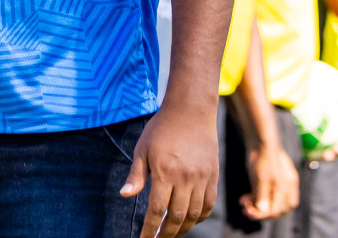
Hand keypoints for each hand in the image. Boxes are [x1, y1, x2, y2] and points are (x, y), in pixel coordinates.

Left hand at [121, 102, 217, 237]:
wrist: (191, 111)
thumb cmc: (161, 128)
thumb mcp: (142, 148)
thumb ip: (136, 174)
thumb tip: (125, 195)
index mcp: (165, 171)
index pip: (157, 210)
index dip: (150, 229)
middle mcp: (186, 177)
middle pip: (177, 217)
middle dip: (166, 234)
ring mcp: (202, 178)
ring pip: (194, 214)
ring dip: (183, 228)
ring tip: (172, 234)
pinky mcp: (213, 176)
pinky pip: (208, 204)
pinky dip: (199, 217)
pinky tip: (189, 221)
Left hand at [241, 136, 298, 219]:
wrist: (260, 139)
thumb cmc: (261, 157)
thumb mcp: (261, 176)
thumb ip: (262, 194)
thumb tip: (262, 211)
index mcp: (287, 187)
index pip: (279, 209)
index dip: (264, 214)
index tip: (248, 212)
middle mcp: (287, 187)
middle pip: (277, 209)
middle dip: (261, 212)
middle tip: (245, 210)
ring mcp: (281, 184)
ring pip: (271, 203)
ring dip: (257, 206)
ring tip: (242, 203)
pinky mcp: (273, 181)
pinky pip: (267, 196)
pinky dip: (256, 199)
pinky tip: (244, 198)